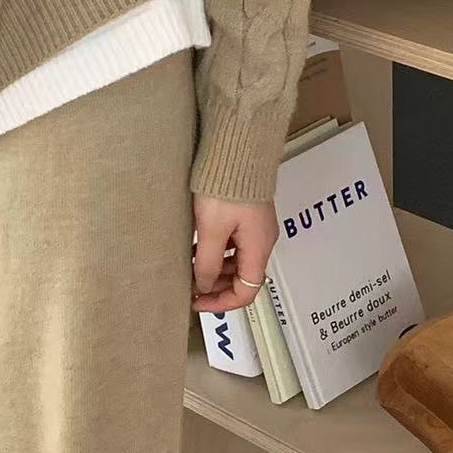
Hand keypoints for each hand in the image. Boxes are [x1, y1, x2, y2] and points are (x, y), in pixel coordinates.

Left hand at [190, 194, 279, 312]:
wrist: (238, 150)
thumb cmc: (227, 187)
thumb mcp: (211, 229)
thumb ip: (207, 262)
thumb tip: (202, 285)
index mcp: (258, 248)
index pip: (247, 291)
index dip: (222, 302)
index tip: (197, 301)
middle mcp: (262, 240)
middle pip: (243, 277)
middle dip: (216, 286)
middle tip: (190, 286)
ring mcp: (255, 227)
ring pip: (237, 260)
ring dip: (215, 268)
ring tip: (190, 267)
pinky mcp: (247, 214)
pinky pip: (234, 243)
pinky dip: (217, 251)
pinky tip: (197, 248)